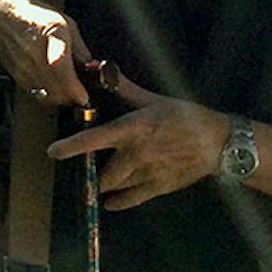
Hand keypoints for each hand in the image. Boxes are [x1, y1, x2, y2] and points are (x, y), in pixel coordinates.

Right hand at [0, 0, 93, 106]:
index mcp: (52, 33)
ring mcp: (23, 65)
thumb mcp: (66, 23)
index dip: (73, 84)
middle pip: (56, 88)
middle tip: (81, 92)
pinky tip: (52, 87)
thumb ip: (80, 48)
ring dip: (60, 98)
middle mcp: (35, 52)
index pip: (60, 64)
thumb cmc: (34, 16)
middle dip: (72, 96)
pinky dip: (46, 95)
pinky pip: (35, 93)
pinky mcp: (15, 74)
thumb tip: (92, 69)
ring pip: (46, 95)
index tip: (83, 96)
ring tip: (67, 90)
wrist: (0, 15)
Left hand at [45, 76, 227, 209]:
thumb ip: (124, 88)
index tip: (52, 152)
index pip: (95, 139)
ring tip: (95, 180)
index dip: (71, 146)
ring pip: (114, 186)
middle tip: (82, 167)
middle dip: (89, 172)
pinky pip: (132, 200)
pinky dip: (117, 202)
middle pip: (102, 172)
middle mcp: (136, 154)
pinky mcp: (160, 187)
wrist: (219, 142)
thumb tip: (101, 69)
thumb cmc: (185, 116)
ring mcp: (148, 173)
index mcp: (132, 129)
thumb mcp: (153, 99)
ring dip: (102, 185)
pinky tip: (109, 201)